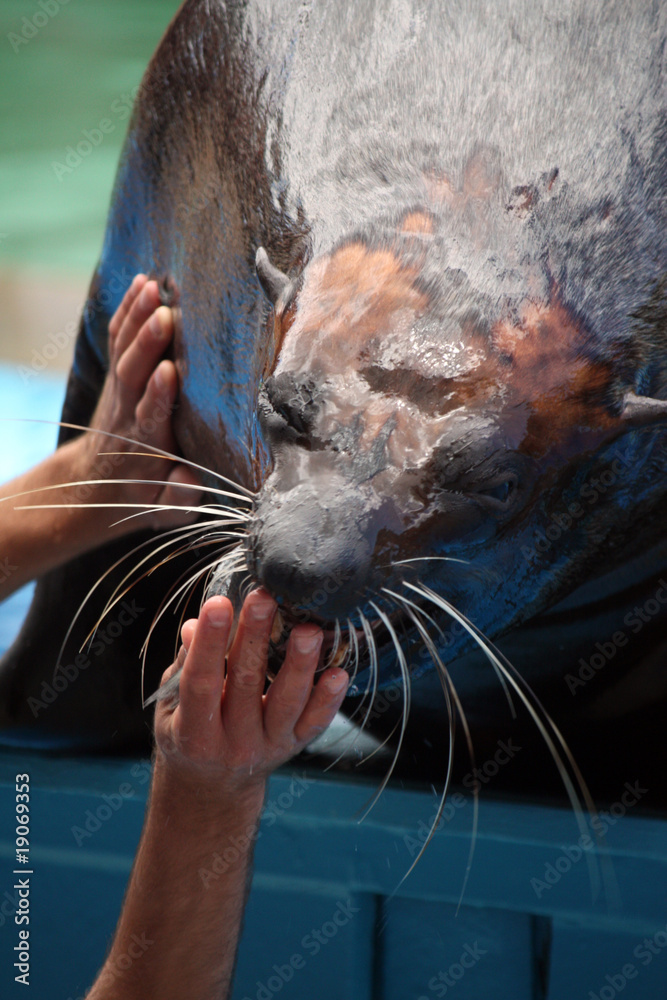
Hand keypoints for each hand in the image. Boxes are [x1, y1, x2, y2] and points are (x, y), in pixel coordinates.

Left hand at [72, 274, 200, 533]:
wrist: (94, 483)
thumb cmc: (142, 495)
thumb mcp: (164, 510)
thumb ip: (178, 499)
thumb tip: (187, 480)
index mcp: (146, 444)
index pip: (150, 415)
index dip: (157, 394)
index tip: (167, 372)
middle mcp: (128, 412)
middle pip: (133, 373)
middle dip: (147, 344)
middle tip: (165, 316)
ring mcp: (119, 390)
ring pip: (124, 348)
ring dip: (137, 317)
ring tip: (154, 287)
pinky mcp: (117, 375)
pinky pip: (119, 337)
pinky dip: (128, 309)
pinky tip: (142, 283)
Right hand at [154, 589, 348, 804]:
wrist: (213, 788)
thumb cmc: (188, 734)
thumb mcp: (172, 707)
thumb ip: (184, 667)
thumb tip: (194, 625)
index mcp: (193, 733)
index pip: (200, 682)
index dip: (209, 642)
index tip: (219, 603)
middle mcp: (232, 744)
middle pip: (246, 685)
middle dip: (255, 637)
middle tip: (265, 598)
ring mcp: (267, 747)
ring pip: (286, 703)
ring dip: (300, 664)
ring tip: (308, 630)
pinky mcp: (294, 746)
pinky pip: (314, 723)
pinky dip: (328, 700)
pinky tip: (339, 673)